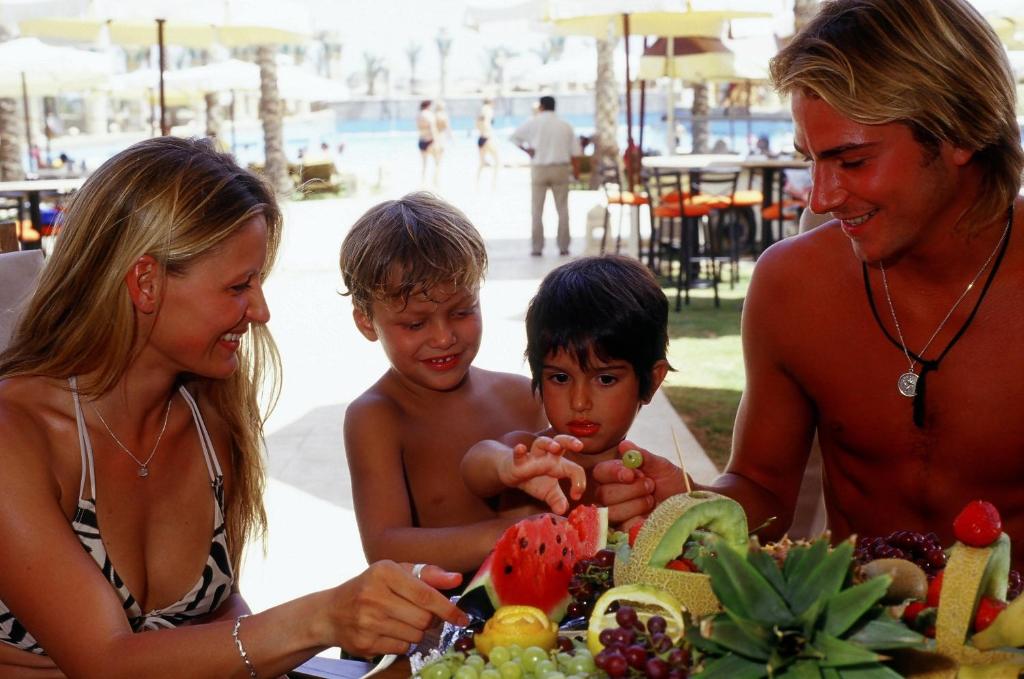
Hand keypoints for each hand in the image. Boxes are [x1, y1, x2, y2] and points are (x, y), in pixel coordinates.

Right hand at [329, 561, 467, 656]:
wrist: (331, 612)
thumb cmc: (372, 587)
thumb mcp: (397, 572)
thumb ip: (429, 574)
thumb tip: (457, 580)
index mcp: (385, 572)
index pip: (426, 595)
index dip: (448, 609)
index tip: (462, 617)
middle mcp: (374, 595)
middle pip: (424, 619)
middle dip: (430, 620)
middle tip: (424, 615)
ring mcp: (367, 621)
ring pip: (415, 635)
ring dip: (417, 631)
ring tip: (403, 621)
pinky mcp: (364, 643)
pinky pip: (401, 648)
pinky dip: (403, 642)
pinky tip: (391, 631)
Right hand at [499, 435, 585, 513]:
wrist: (513, 473)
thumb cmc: (535, 480)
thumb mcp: (549, 493)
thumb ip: (557, 500)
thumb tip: (563, 510)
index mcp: (559, 464)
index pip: (575, 469)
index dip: (579, 482)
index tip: (576, 496)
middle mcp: (548, 457)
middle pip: (560, 442)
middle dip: (570, 441)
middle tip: (579, 446)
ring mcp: (532, 457)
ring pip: (540, 443)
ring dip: (548, 443)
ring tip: (555, 447)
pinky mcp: (517, 461)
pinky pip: (518, 454)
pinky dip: (519, 451)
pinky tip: (520, 448)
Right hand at [592, 440, 688, 525]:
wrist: (687, 505)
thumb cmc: (672, 483)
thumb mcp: (661, 466)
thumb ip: (643, 456)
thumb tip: (624, 446)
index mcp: (616, 474)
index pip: (600, 472)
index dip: (613, 473)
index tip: (632, 474)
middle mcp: (612, 493)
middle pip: (603, 493)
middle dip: (630, 490)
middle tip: (650, 485)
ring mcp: (617, 513)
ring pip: (610, 511)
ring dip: (634, 504)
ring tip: (651, 500)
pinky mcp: (624, 530)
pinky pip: (622, 526)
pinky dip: (638, 519)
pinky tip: (649, 516)